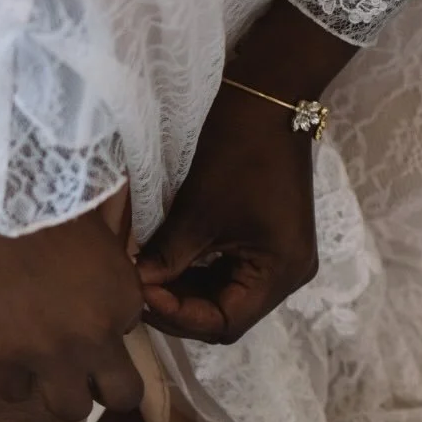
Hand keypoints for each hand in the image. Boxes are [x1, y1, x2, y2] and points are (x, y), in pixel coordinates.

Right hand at [0, 72, 143, 421]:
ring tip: (38, 364)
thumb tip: (102, 269)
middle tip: (78, 363)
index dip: (105, 324)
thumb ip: (108, 262)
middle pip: (122, 395)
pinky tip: (1, 353)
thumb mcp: (97, 226)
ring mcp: (47, 353)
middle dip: (103, 383)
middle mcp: (95, 335)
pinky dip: (11, 378)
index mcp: (124, 298)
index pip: (129, 335)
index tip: (81, 308)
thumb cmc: (43, 189)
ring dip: (59, 390)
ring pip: (71, 409)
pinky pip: (14, 394)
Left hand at [135, 86, 317, 341]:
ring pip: (223, 295)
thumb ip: (167, 256)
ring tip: (145, 279)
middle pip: (225, 313)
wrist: (267, 99)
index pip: (225, 322)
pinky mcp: (265, 242)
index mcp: (280, 272)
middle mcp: (286, 274)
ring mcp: (277, 258)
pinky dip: (194, 273)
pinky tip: (164, 265)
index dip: (180, 316)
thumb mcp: (198, 211)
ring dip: (183, 292)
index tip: (142, 294)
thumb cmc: (237, 153)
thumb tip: (135, 286)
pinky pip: (227, 272)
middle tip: (136, 291)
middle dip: (178, 306)